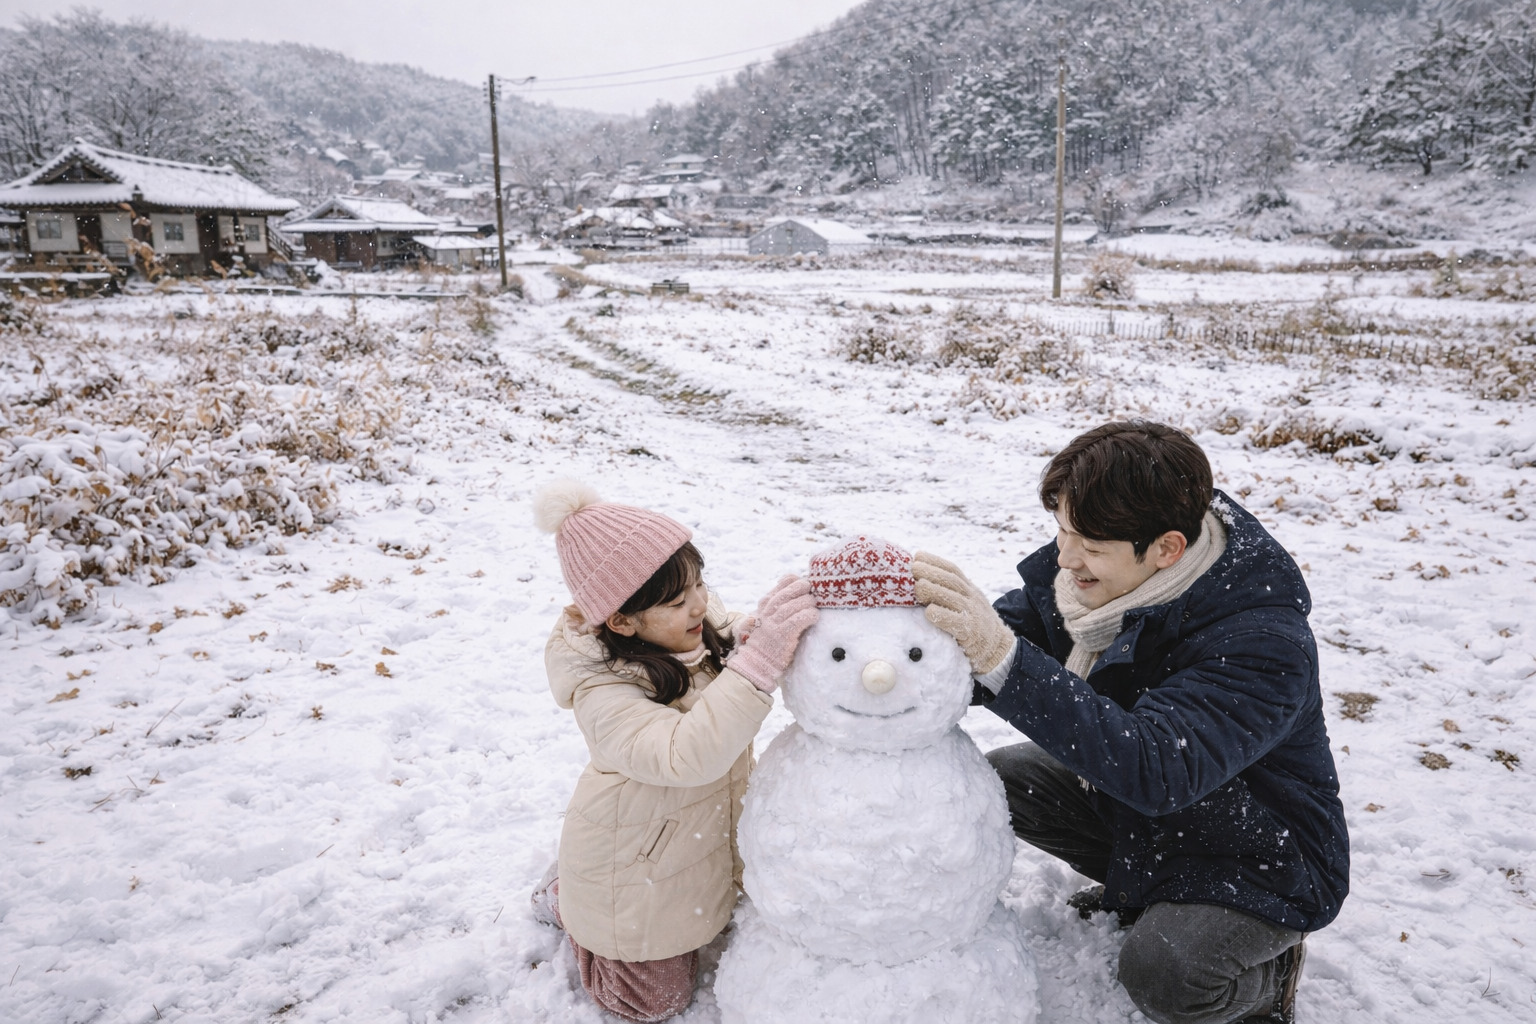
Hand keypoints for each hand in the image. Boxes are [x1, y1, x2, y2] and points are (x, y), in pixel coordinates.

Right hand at [727, 575, 818, 692]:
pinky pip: (797, 620)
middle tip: (813, 593)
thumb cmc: (770, 639)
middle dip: (803, 589)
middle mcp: (768, 611)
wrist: (758, 661)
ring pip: (793, 605)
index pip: (783, 583)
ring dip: (807, 603)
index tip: (806, 583)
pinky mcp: (781, 636)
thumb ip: (783, 605)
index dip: (797, 581)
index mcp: (767, 604)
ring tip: (814, 606)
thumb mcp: (771, 618)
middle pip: (788, 592)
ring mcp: (773, 623)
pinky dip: (808, 616)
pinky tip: (814, 617)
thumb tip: (805, 593)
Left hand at [911, 551, 1014, 675]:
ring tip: (917, 587)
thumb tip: (918, 580)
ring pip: (953, 598)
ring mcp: (973, 615)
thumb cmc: (973, 624)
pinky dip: (941, 616)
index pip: (953, 570)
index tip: (917, 556)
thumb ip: (948, 592)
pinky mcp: (971, 633)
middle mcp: (972, 598)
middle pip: (952, 581)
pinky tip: (928, 612)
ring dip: (933, 590)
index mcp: (969, 589)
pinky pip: (956, 623)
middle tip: (913, 568)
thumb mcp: (965, 603)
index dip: (935, 561)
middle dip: (931, 571)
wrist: (997, 648)